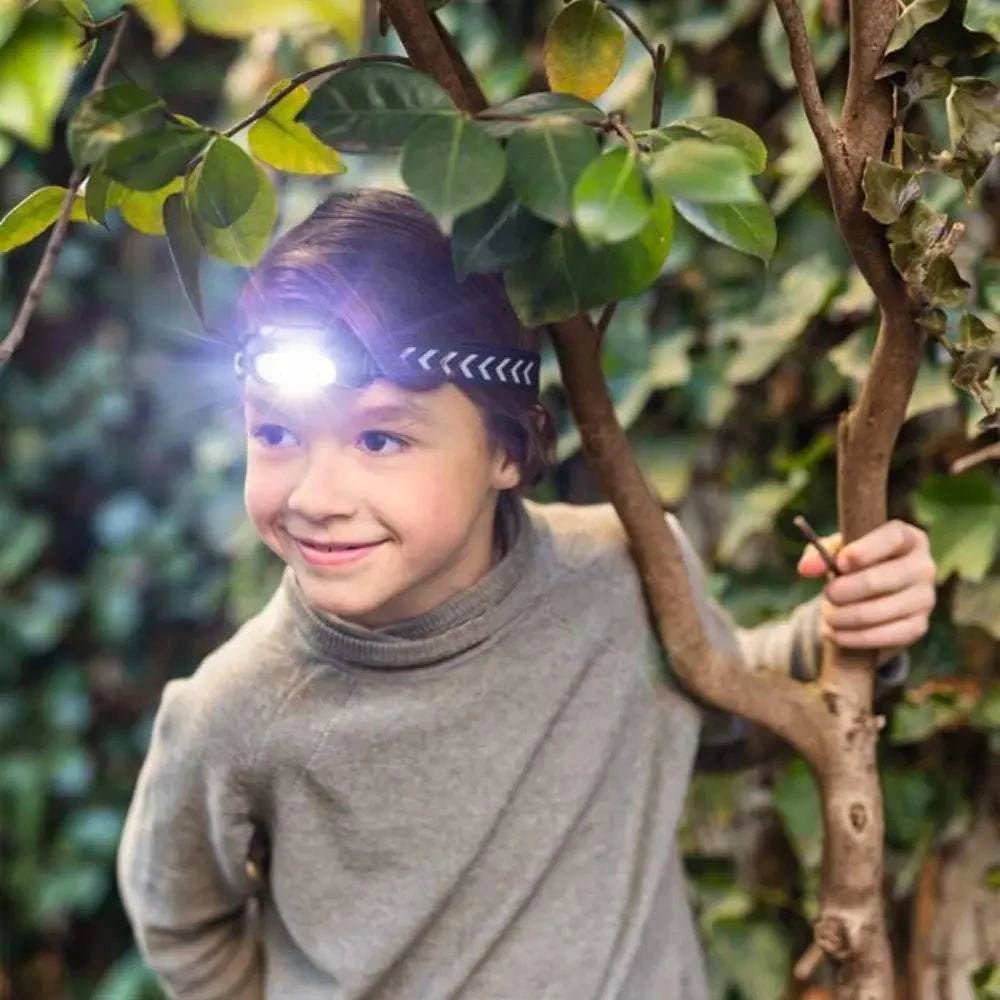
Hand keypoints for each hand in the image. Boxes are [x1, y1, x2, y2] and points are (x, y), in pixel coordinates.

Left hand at [797, 519, 936, 667]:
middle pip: (885, 578)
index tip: (841, 563)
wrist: (870, 597)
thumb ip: (818, 554)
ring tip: (828, 614)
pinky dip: (854, 637)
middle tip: (828, 593)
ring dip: (845, 616)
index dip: (867, 550)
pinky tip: (835, 633)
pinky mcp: (918, 626)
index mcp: (908, 538)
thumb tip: (806, 568)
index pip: (894, 538)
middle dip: (848, 589)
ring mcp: (925, 598)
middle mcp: (923, 566)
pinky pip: (886, 635)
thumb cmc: (853, 565)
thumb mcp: (835, 552)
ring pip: (881, 610)